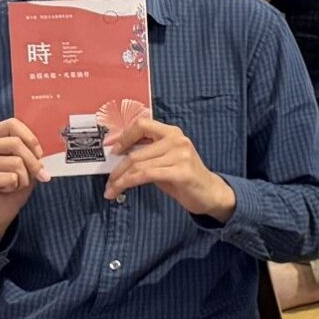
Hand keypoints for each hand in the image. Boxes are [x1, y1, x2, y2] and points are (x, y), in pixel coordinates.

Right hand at [0, 116, 46, 247]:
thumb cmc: (13, 182)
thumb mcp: (25, 162)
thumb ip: (30, 150)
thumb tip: (43, 149)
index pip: (11, 124)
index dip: (30, 138)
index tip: (40, 153)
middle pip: (15, 143)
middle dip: (33, 162)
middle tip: (38, 174)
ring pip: (15, 162)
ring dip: (24, 178)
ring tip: (14, 184)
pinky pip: (10, 177)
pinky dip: (16, 186)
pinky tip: (5, 189)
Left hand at [102, 115, 235, 219]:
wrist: (210, 193)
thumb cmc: (184, 178)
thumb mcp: (165, 160)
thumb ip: (147, 154)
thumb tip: (119, 157)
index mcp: (172, 132)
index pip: (141, 125)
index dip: (123, 136)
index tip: (112, 150)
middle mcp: (177, 140)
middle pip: (136, 152)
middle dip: (117, 169)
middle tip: (109, 181)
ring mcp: (180, 155)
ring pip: (138, 165)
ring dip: (120, 179)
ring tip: (111, 189)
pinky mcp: (181, 171)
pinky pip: (146, 175)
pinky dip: (128, 183)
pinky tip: (120, 191)